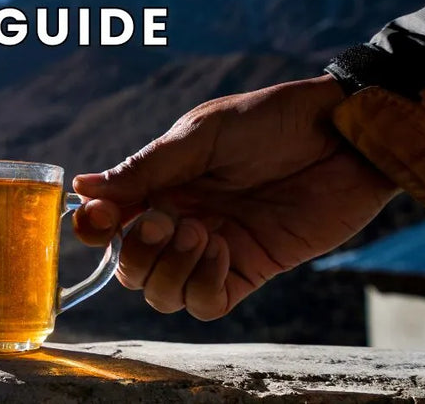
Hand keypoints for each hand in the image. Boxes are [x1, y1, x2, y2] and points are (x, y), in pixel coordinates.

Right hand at [72, 75, 398, 319]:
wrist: (341, 136)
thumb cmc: (270, 120)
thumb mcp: (200, 135)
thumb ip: (145, 168)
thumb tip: (83, 188)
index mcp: (159, 185)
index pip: (108, 222)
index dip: (94, 229)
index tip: (103, 220)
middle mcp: (179, 220)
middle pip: (130, 267)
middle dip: (138, 253)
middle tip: (169, 221)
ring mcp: (212, 249)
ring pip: (162, 294)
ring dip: (170, 271)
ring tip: (202, 233)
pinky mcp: (249, 271)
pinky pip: (206, 304)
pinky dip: (202, 286)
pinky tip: (221, 251)